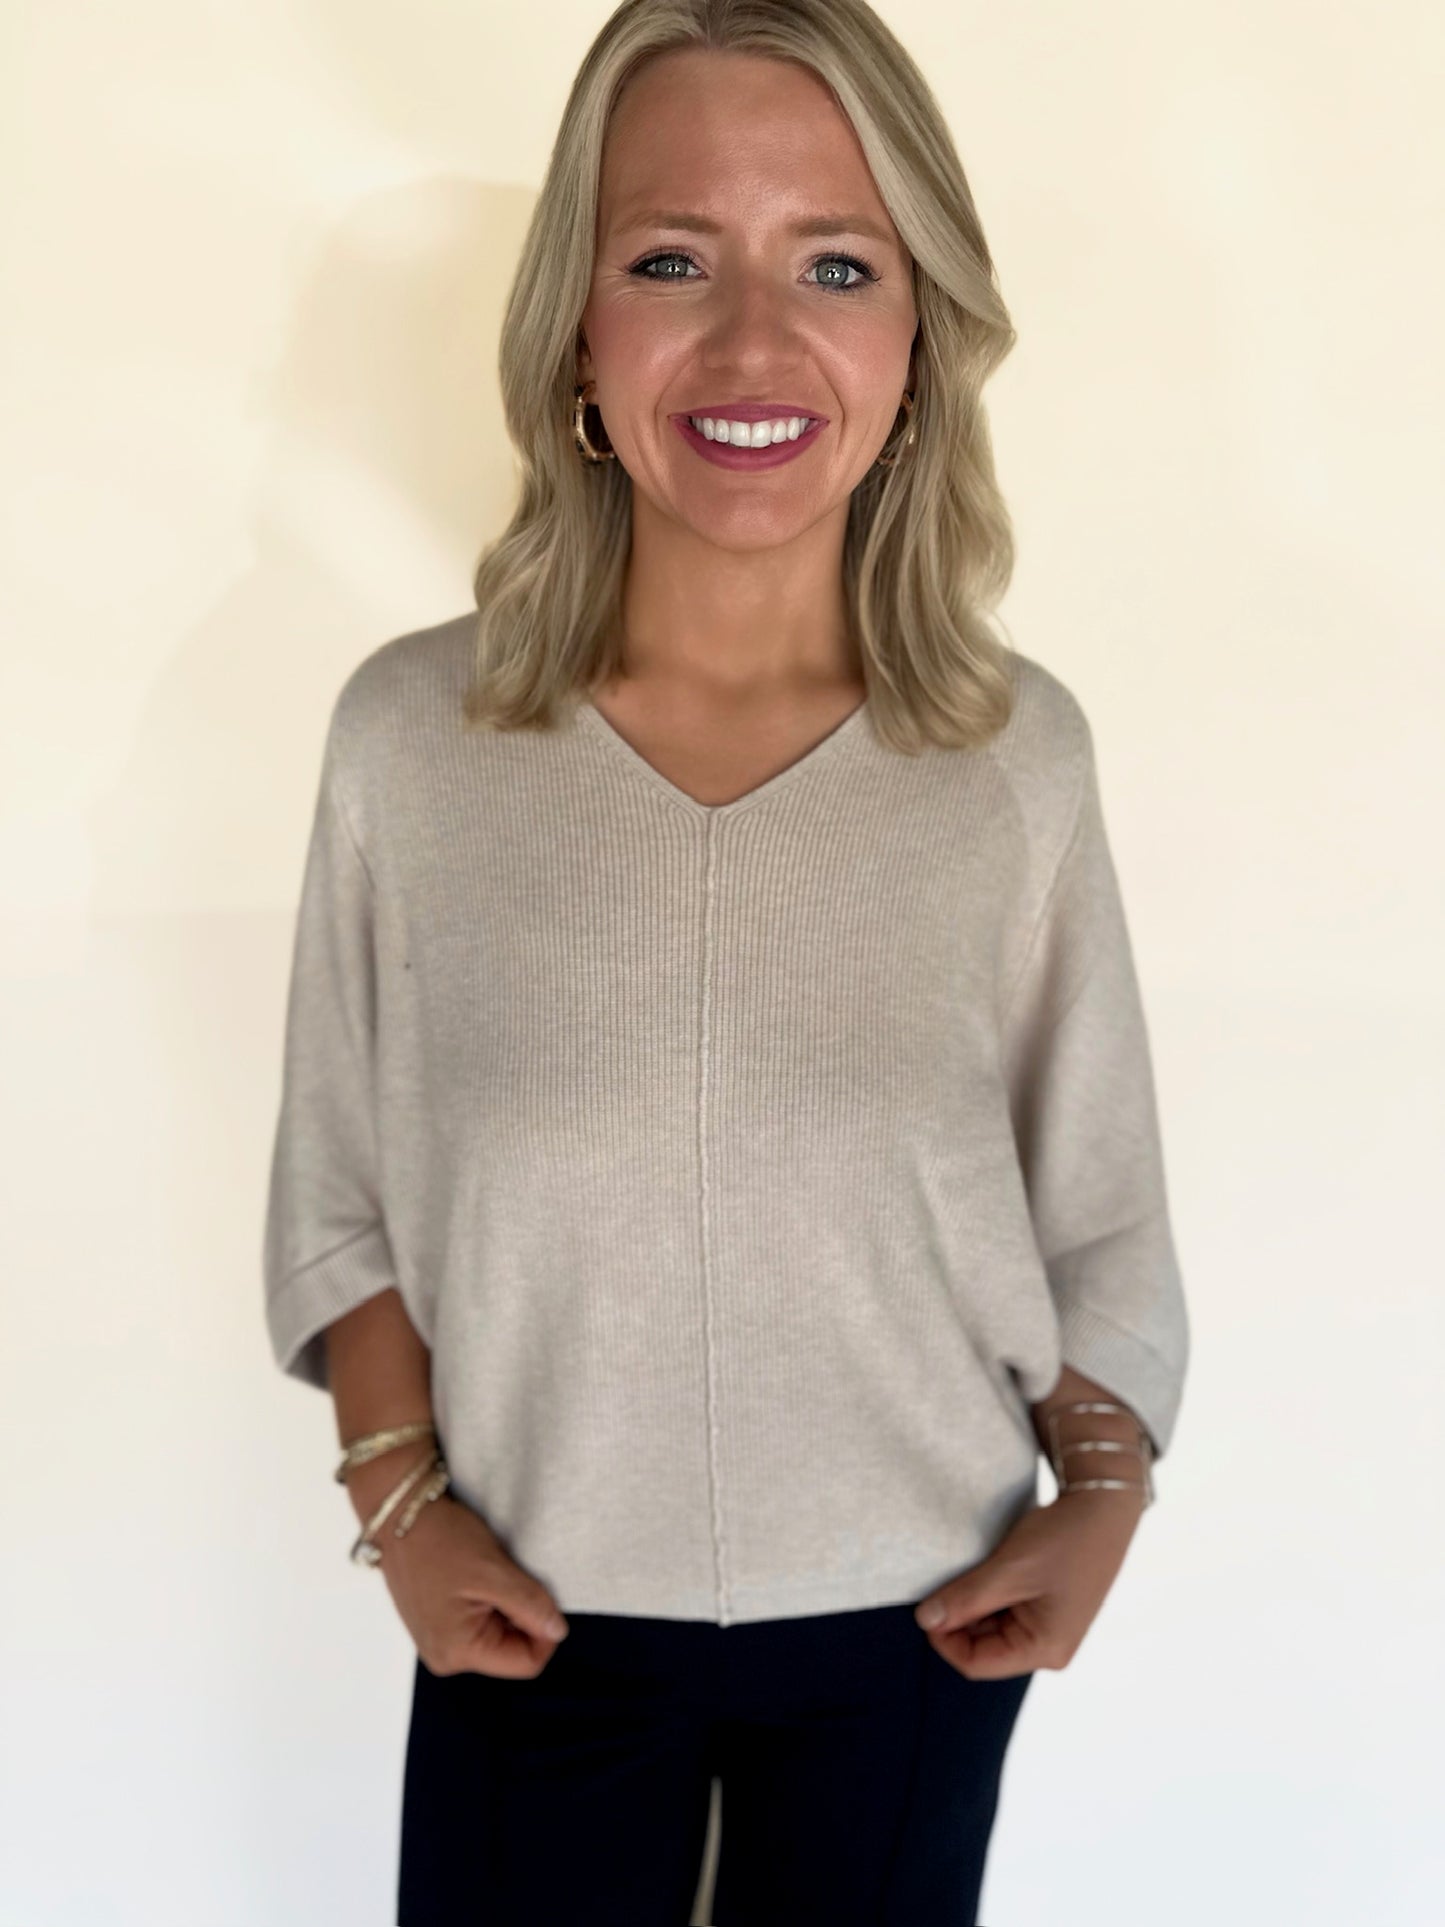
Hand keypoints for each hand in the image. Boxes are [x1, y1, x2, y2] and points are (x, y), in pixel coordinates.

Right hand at [367, 1484, 570, 1679]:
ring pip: (495, 1634)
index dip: (545, 1631)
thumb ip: (530, 1606)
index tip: (543, 1595)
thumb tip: (557, 1631)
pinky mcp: (434, 1624)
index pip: (526, 1662)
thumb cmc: (440, 1540)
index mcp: (459, 1652)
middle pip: (510, 1649)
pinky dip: (486, 1601)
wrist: (398, 1513)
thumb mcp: (494, 1570)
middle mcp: (445, 1657)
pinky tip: (474, 1576)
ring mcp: (437, 1641)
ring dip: (503, 1605)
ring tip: (486, 1574)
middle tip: (507, 1577)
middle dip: (520, 1614)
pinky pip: (476, 1623)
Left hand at [913, 1488, 1145, 1678]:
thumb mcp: (1008, 1570)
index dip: (943, 1638)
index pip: (975, 1663)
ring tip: (975, 1570)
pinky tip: (991, 1568)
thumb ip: (965, 1600)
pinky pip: (1006, 1610)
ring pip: (992, 1626)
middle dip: (959, 1617)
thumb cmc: (1062, 1540)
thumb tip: (925, 1621)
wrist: (1103, 1505)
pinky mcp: (1048, 1607)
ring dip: (974, 1602)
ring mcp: (1049, 1627)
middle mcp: (1048, 1648)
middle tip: (949, 1580)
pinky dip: (990, 1592)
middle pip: (983, 1646)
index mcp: (1043, 1650)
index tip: (927, 1604)